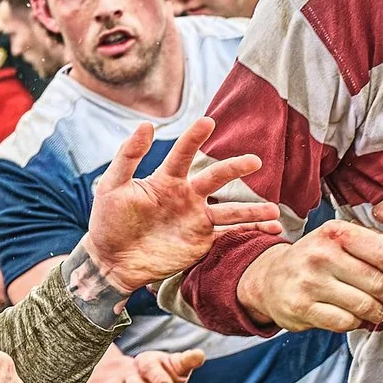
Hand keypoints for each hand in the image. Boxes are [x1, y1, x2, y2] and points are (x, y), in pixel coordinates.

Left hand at [82, 116, 281, 293]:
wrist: (111, 260)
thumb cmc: (107, 221)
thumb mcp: (111, 186)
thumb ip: (128, 156)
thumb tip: (147, 125)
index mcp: (166, 180)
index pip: (184, 154)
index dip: (194, 138)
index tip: (207, 122)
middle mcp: (186, 196)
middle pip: (216, 178)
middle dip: (235, 168)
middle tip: (254, 161)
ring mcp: (196, 218)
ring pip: (231, 209)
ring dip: (253, 209)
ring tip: (275, 210)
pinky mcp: (201, 240)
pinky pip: (230, 233)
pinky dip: (252, 231)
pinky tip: (272, 229)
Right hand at [236, 217, 382, 330]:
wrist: (270, 279)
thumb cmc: (317, 259)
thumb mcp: (344, 242)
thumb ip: (379, 242)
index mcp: (335, 232)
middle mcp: (320, 254)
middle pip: (376, 282)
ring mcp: (309, 282)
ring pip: (363, 305)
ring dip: (378, 313)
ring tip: (378, 312)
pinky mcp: (301, 307)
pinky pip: (345, 322)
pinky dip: (357, 323)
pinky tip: (356, 319)